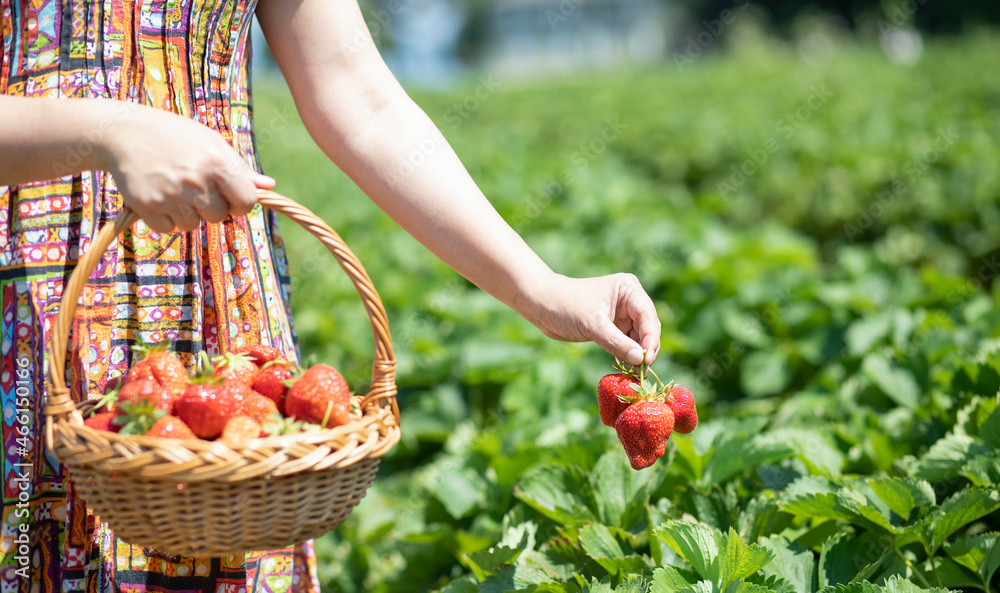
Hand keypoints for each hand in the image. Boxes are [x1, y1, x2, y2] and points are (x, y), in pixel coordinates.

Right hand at [100, 103, 273, 231]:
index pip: (246, 202)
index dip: (241, 203)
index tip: (230, 198)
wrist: (120, 131)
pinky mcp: (146, 206)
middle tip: (193, 186)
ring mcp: (170, 195)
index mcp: (217, 162)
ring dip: (186, 213)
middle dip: (211, 207)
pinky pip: (168, 229)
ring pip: (192, 225)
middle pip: (219, 216)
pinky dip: (164, 218)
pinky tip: (156, 195)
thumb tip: (268, 187)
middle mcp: (196, 181)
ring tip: (172, 187)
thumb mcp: (209, 141)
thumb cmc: (172, 134)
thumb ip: (239, 167)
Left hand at [526, 273, 660, 365]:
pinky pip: (627, 343)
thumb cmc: (566, 306)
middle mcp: (630, 300)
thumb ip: (617, 342)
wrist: (542, 305)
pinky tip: (627, 368)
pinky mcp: (613, 327)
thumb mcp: (592, 324)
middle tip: (642, 371)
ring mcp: (623, 315)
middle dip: (646, 348)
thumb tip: (639, 360)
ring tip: (635, 373)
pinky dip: (628, 355)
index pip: (648, 316)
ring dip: (638, 355)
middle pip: (648, 328)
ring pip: (639, 338)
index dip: (650, 339)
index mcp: (628, 290)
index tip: (645, 360)